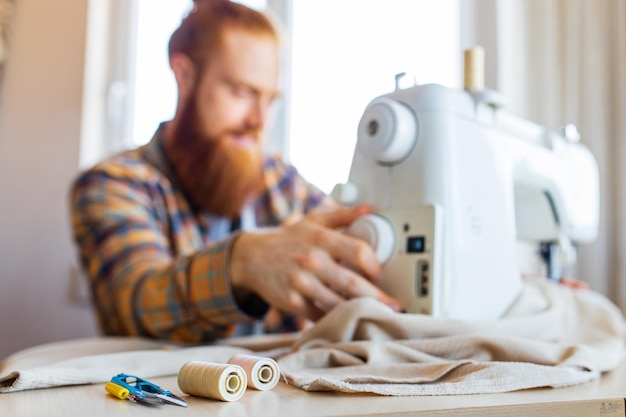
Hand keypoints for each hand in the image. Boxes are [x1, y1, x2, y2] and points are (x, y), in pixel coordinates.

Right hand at [230, 205, 400, 319]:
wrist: (251, 257)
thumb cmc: (289, 239)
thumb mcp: (313, 220)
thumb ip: (343, 215)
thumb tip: (370, 209)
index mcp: (321, 238)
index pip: (359, 252)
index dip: (375, 265)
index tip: (380, 273)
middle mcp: (312, 260)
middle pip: (353, 284)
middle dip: (378, 298)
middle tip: (394, 306)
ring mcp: (301, 283)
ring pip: (338, 304)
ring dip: (359, 311)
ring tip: (375, 315)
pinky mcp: (292, 303)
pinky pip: (320, 316)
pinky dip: (335, 319)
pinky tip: (347, 320)